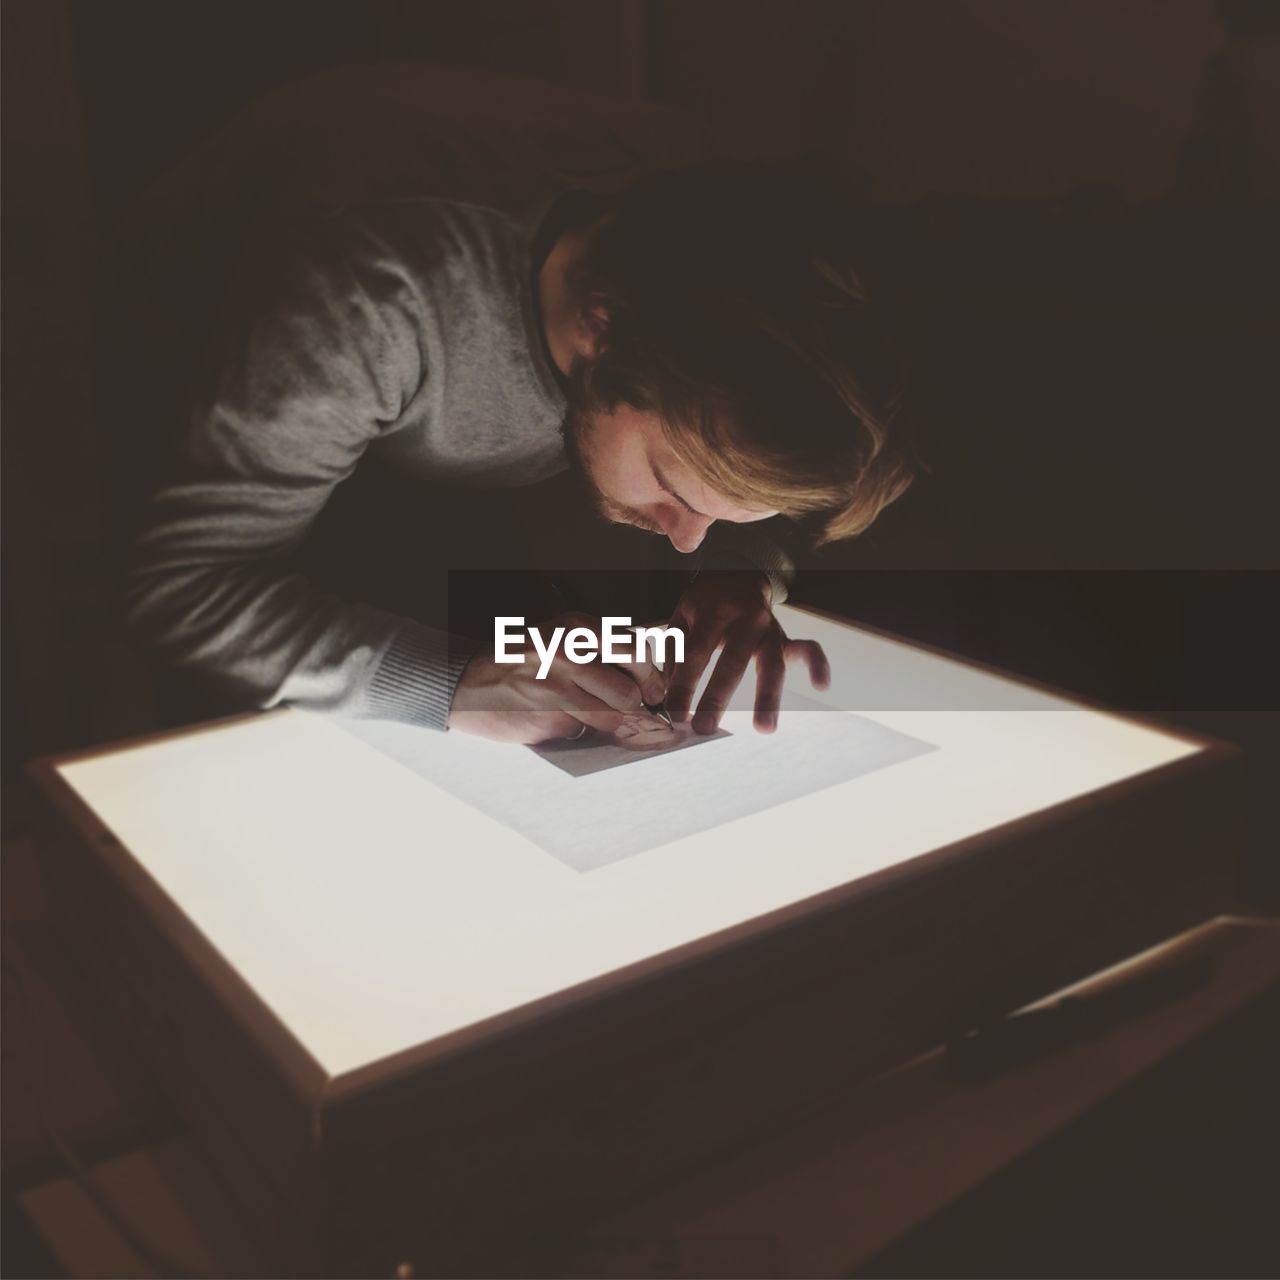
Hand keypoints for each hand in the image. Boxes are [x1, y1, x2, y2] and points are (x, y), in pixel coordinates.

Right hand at [447, 612, 667, 744]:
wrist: (467, 682)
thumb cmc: (521, 661)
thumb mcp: (560, 638)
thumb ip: (600, 652)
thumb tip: (649, 681)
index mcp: (577, 627)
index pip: (637, 652)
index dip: (651, 677)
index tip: (653, 690)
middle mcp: (570, 652)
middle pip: (632, 690)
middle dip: (637, 704)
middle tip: (632, 708)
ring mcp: (558, 687)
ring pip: (613, 716)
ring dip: (610, 722)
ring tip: (590, 712)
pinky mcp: (548, 717)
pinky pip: (586, 731)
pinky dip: (581, 731)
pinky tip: (561, 718)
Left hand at [665, 571, 829, 733]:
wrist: (737, 574)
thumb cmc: (704, 605)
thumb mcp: (681, 616)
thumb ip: (674, 651)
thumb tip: (667, 692)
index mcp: (713, 612)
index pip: (695, 653)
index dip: (684, 685)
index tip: (674, 714)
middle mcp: (744, 619)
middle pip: (732, 661)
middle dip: (717, 697)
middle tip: (704, 728)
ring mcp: (769, 628)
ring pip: (772, 663)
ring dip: (768, 696)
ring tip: (764, 728)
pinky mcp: (786, 636)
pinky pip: (809, 648)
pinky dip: (818, 664)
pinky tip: (821, 685)